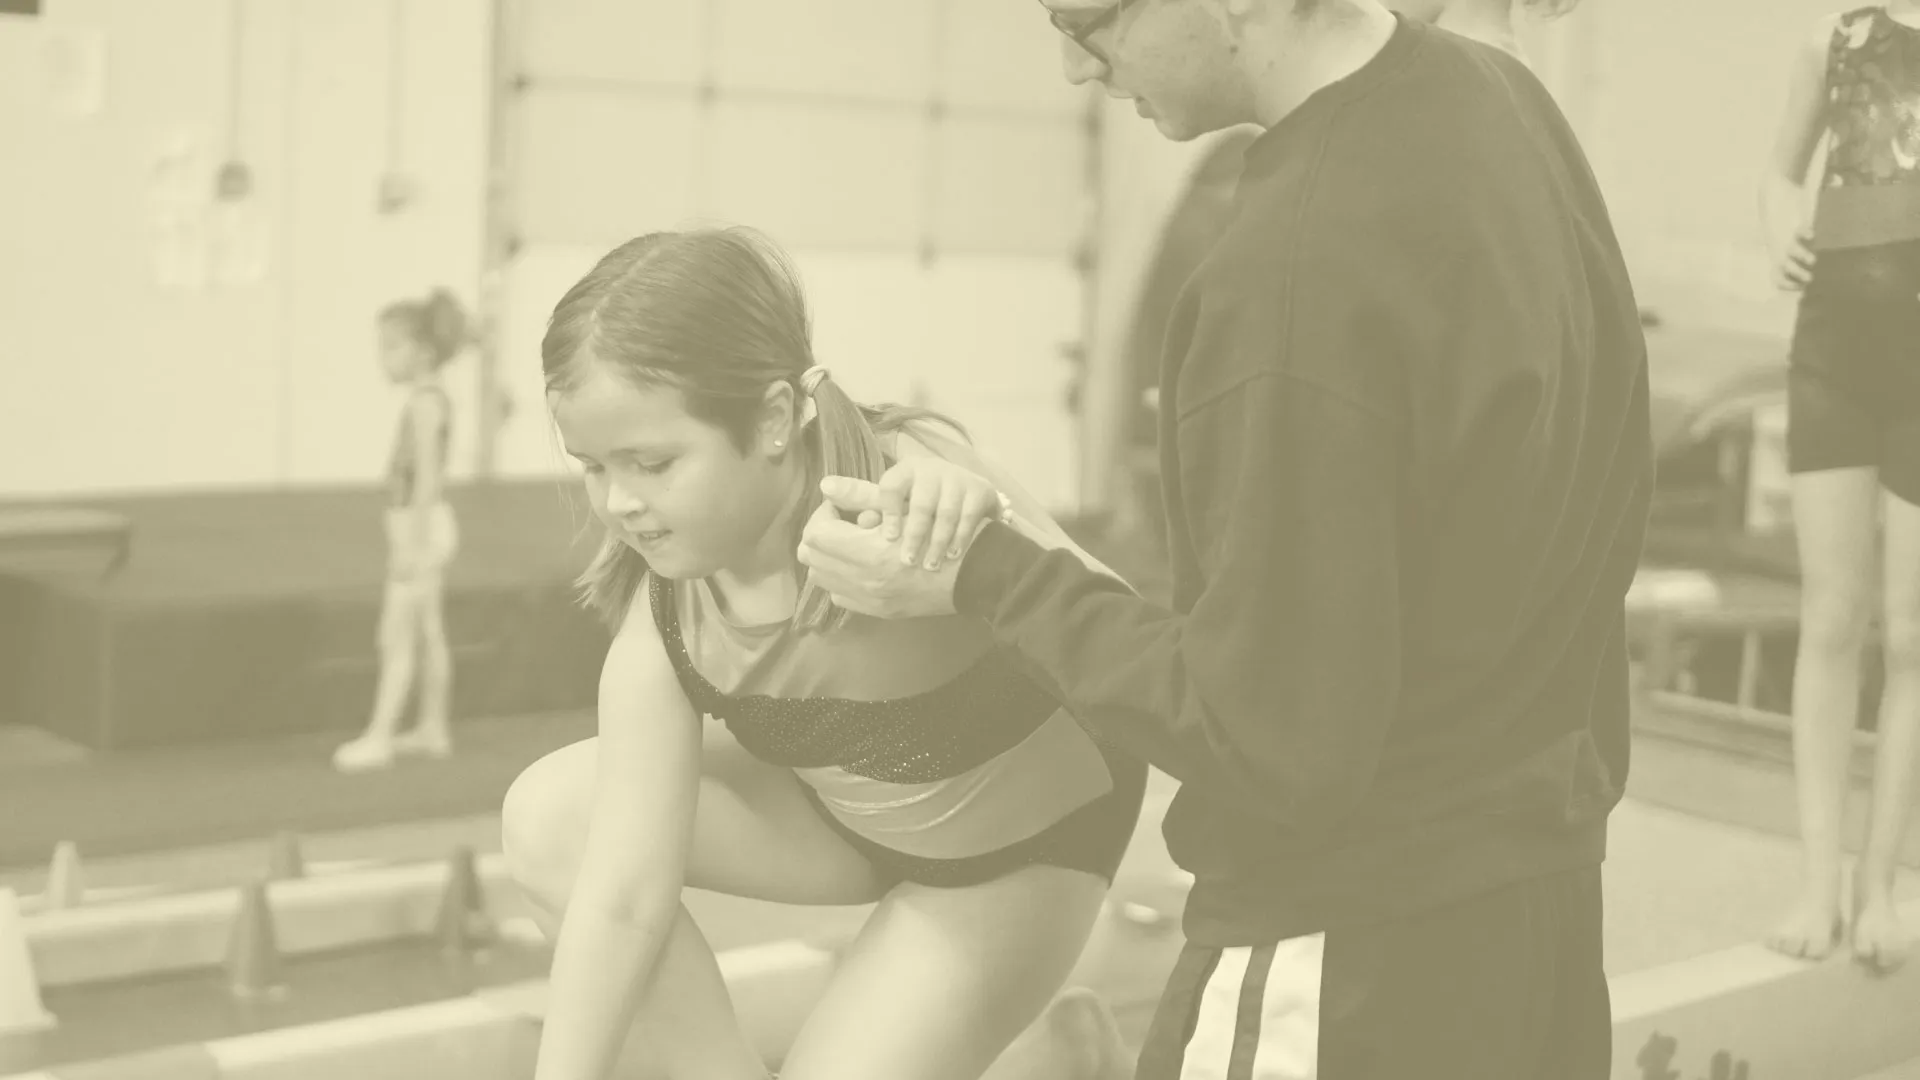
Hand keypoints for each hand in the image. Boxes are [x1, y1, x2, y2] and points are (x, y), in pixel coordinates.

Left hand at [799, 487, 958, 618]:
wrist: (976, 575)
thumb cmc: (944, 532)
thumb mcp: (906, 508)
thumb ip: (864, 496)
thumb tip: (826, 486)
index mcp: (870, 553)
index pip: (815, 533)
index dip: (823, 514)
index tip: (840, 508)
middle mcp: (865, 582)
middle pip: (811, 556)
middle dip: (821, 535)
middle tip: (842, 524)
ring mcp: (871, 601)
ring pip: (820, 577)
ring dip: (828, 557)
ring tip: (849, 544)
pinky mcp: (878, 612)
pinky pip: (838, 595)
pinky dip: (840, 578)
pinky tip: (859, 565)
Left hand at [860, 456, 1007, 571]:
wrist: (970, 498)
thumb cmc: (923, 502)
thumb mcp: (897, 501)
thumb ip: (873, 508)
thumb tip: (851, 512)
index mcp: (906, 470)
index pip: (892, 486)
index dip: (888, 513)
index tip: (889, 538)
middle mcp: (932, 469)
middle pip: (922, 504)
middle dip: (914, 536)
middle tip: (908, 561)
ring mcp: (959, 478)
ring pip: (946, 514)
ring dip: (937, 542)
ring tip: (930, 566)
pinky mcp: (980, 490)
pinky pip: (968, 517)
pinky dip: (960, 538)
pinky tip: (952, 555)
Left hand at [1767, 217, 1815, 290]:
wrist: (1781, 222)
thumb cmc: (1795, 251)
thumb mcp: (1795, 265)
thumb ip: (1802, 277)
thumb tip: (1814, 292)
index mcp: (1781, 266)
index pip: (1779, 278)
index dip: (1787, 284)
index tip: (1801, 289)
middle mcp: (1783, 255)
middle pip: (1786, 266)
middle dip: (1797, 272)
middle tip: (1809, 279)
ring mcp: (1789, 242)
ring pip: (1793, 250)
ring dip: (1801, 255)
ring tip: (1812, 260)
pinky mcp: (1797, 229)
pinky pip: (1799, 230)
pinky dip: (1805, 232)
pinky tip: (1812, 235)